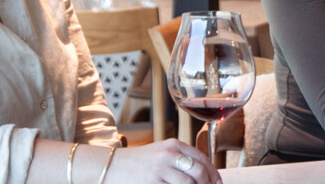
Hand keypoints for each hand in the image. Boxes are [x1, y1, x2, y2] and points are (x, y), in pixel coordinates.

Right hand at [106, 139, 221, 183]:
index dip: (214, 175)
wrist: (110, 166)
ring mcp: (160, 169)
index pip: (202, 159)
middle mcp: (168, 155)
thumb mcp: (160, 153)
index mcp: (173, 145)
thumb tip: (203, 176)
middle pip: (199, 173)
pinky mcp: (152, 183)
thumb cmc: (137, 163)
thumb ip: (180, 159)